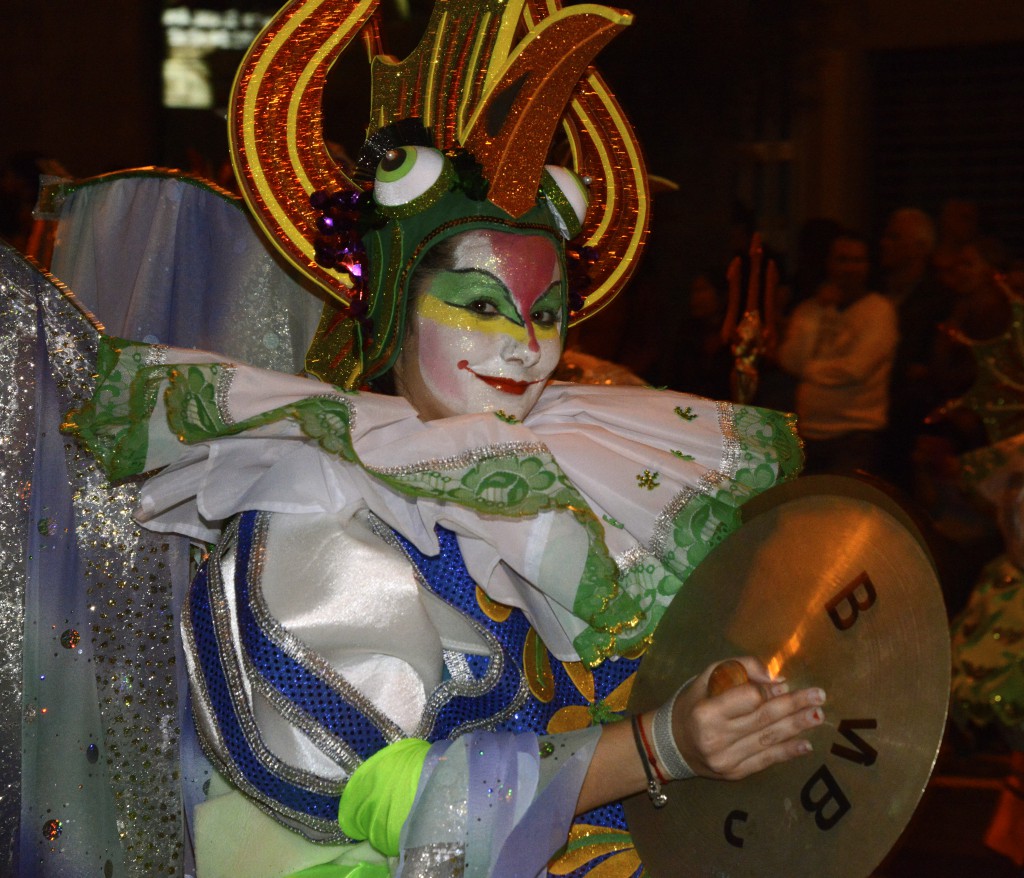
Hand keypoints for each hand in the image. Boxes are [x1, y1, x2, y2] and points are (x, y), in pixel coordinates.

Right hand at [671, 656, 824, 780]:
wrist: (671, 744)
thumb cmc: (692, 704)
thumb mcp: (706, 678)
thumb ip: (738, 669)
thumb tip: (775, 677)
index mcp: (706, 711)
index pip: (748, 699)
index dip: (769, 690)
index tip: (785, 684)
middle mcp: (716, 738)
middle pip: (763, 719)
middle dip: (794, 706)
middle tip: (819, 696)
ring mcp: (726, 759)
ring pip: (768, 740)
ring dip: (797, 727)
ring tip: (818, 716)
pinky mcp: (734, 774)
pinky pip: (766, 760)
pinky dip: (787, 752)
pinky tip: (805, 745)